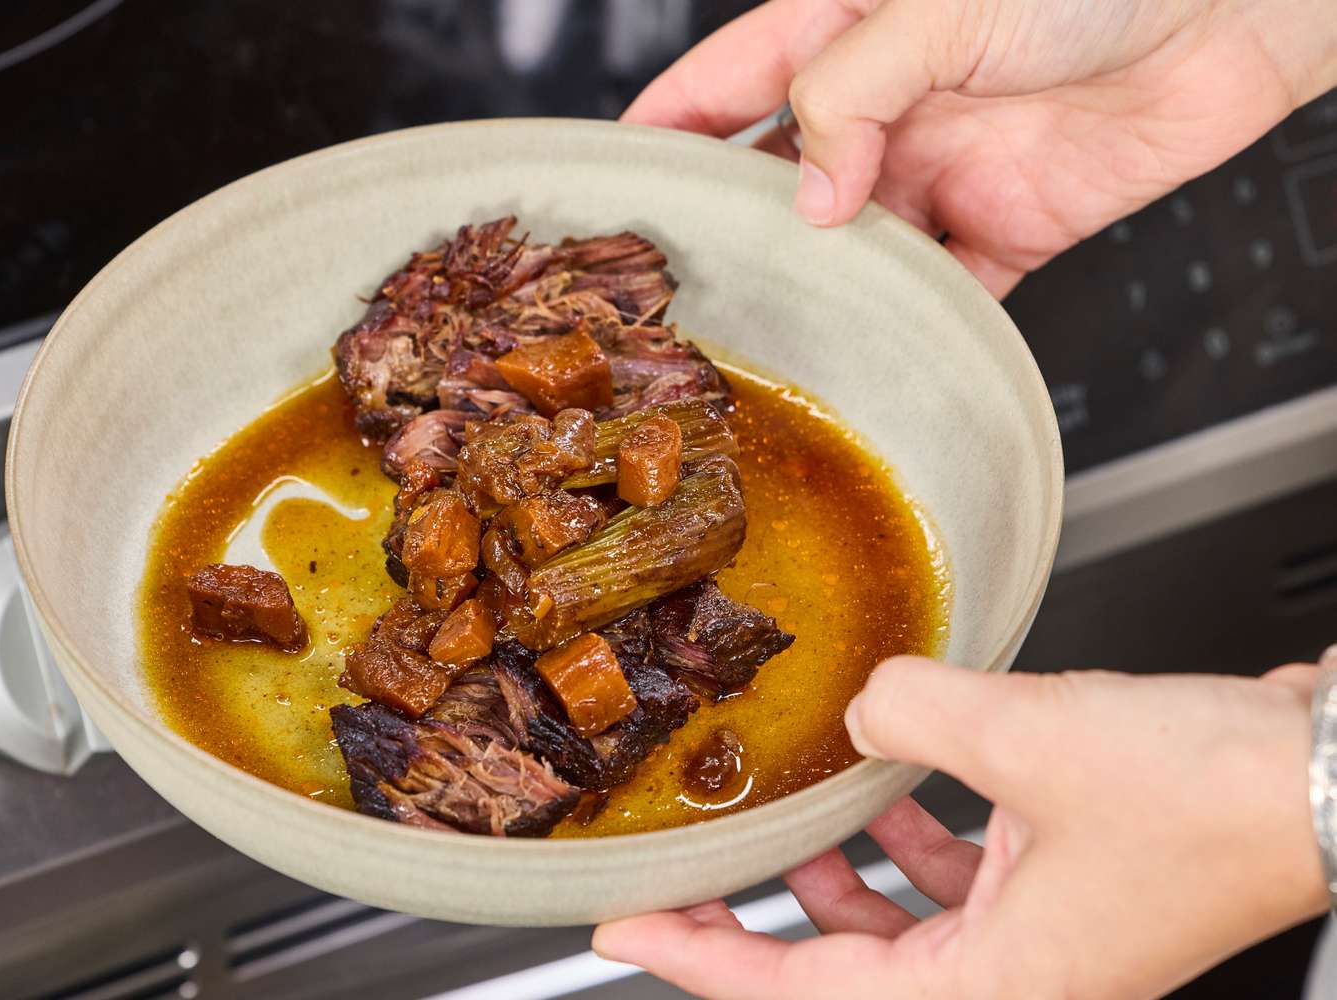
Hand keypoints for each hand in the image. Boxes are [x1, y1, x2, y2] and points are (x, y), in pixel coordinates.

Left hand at [594, 656, 1329, 998]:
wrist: (1325, 772)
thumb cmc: (1217, 798)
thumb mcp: (1029, 736)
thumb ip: (914, 710)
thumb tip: (867, 702)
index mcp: (997, 986)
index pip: (807, 992)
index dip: (703, 961)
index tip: (630, 931)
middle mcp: (1018, 976)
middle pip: (842, 967)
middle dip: (756, 921)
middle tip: (688, 886)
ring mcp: (1047, 933)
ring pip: (903, 924)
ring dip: (839, 878)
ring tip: (786, 835)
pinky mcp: (1071, 883)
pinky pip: (960, 878)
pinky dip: (914, 838)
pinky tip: (894, 783)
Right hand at [623, 0, 1336, 295]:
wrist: (1238, 5)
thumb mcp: (940, 7)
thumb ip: (852, 95)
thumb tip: (809, 193)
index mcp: (848, 30)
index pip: (726, 84)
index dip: (666, 129)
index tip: (613, 178)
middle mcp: (889, 105)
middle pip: (781, 179)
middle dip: (736, 227)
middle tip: (687, 283)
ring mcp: (944, 167)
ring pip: (855, 247)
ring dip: (823, 285)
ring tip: (776, 327)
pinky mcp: (1010, 224)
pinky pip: (948, 287)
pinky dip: (917, 320)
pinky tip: (883, 344)